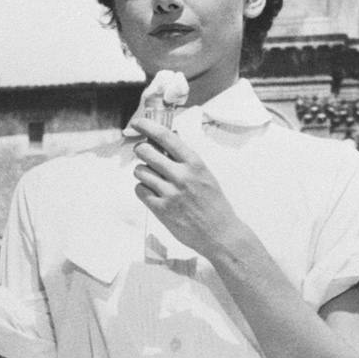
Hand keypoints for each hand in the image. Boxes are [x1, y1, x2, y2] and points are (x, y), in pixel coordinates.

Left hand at [130, 119, 240, 258]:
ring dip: (142, 172)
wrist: (220, 234)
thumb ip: (186, 160)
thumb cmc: (214, 204)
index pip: (166, 137)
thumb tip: (166, 141)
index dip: (148, 126)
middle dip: (141, 150)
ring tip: (154, 179)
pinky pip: (139, 190)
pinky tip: (154, 193)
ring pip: (140, 171)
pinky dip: (143, 189)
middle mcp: (181, 176)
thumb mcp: (206, 175)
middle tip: (144, 154)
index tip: (138, 123)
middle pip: (146, 151)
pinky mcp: (161, 209)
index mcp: (195, 164)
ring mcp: (170, 193)